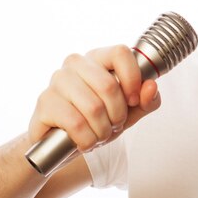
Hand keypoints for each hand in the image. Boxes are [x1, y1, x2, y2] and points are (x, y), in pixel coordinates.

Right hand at [28, 45, 160, 151]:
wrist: (60, 145)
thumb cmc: (96, 121)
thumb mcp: (129, 112)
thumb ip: (147, 100)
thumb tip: (151, 87)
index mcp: (98, 58)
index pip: (121, 53)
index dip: (133, 78)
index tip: (134, 100)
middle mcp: (75, 63)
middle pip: (108, 85)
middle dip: (118, 114)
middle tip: (114, 124)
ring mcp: (58, 81)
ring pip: (93, 107)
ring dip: (103, 130)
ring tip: (99, 134)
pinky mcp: (45, 102)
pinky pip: (75, 124)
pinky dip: (87, 140)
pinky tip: (85, 141)